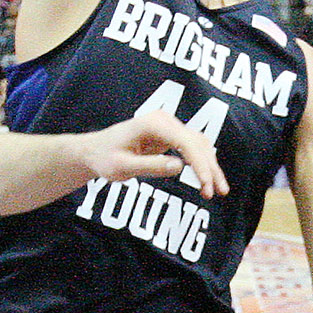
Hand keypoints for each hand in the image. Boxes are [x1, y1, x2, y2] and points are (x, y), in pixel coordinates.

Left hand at [85, 109, 228, 197]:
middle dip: (210, 168)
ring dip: (211, 166)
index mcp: (152, 124)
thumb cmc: (104, 158)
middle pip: (197, 143)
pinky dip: (202, 163)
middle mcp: (164, 120)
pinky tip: (208, 180)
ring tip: (217, 191)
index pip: (185, 142)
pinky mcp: (170, 135)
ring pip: (200, 145)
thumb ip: (150, 166)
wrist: (94, 151)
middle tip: (218, 193)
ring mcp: (169, 126)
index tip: (207, 186)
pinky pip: (193, 148)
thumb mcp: (122, 167)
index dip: (199, 165)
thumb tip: (179, 167)